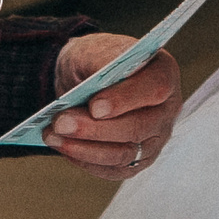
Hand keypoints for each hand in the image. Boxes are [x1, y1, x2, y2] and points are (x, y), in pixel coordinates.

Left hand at [45, 33, 182, 180]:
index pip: (155, 89)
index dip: (125, 100)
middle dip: (94, 129)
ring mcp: (154, 139)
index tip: (94, 106)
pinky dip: (85, 161)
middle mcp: (166, 110)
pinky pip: (113, 170)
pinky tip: (63, 147)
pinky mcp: (138, 161)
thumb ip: (100, 61)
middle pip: (137, 127)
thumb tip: (97, 84)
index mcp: (163, 72)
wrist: (89, 77)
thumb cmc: (97, 59)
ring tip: (52, 135)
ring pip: (124, 154)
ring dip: (84, 148)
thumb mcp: (96, 48)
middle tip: (59, 123)